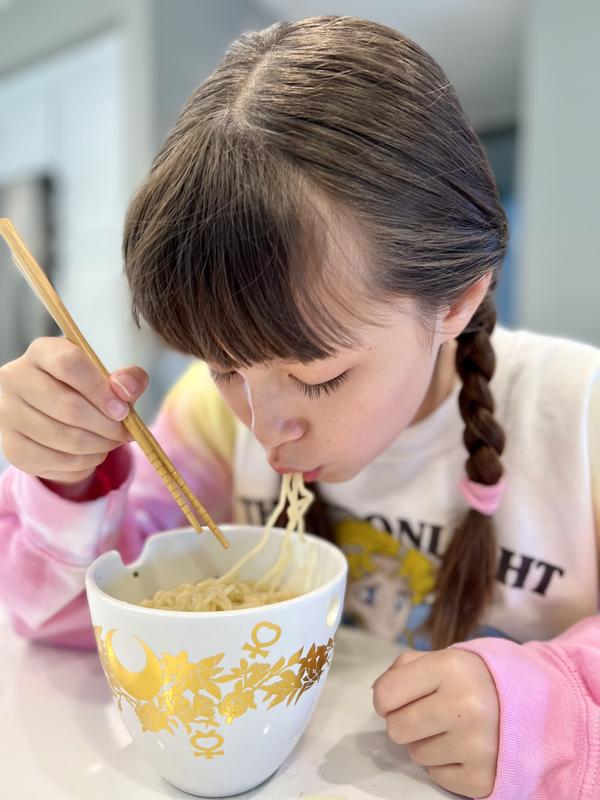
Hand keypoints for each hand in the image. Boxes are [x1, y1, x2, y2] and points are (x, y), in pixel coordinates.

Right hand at [0, 337, 147, 490]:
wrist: (50, 415)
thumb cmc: (83, 390)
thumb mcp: (106, 376)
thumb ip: (126, 378)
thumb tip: (127, 389)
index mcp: (41, 353)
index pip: (69, 364)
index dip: (101, 390)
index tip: (123, 410)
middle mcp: (15, 379)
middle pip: (68, 406)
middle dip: (106, 426)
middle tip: (124, 433)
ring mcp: (8, 415)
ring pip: (65, 438)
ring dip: (100, 446)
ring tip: (112, 442)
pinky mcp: (12, 447)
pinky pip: (58, 461)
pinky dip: (85, 462)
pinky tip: (93, 453)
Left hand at [373, 648, 499, 797]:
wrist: (532, 707)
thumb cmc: (474, 681)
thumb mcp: (443, 659)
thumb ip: (404, 668)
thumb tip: (378, 693)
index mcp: (451, 668)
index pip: (386, 693)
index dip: (384, 699)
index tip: (396, 699)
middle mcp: (465, 706)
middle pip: (396, 728)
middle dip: (404, 722)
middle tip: (426, 714)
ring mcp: (477, 745)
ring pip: (416, 754)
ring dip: (426, 743)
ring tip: (452, 728)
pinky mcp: (483, 777)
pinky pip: (437, 776)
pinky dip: (445, 764)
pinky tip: (464, 747)